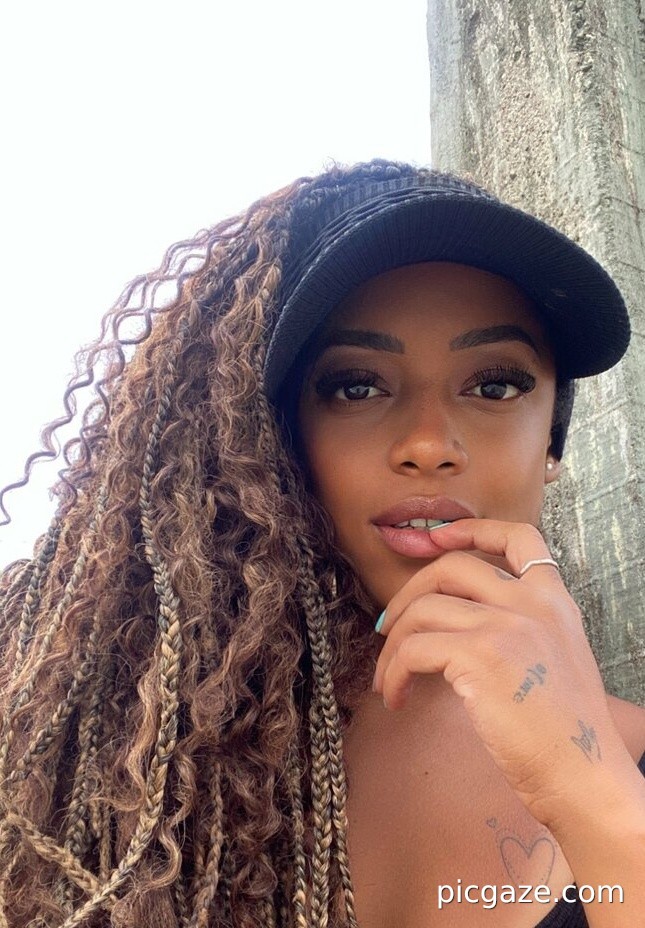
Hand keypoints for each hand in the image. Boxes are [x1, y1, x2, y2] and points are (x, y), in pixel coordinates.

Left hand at [372, 519, 627, 825]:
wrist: (584, 776)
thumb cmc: (565, 735)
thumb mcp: (556, 661)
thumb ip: (520, 630)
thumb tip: (459, 625)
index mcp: (555, 602)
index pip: (520, 537)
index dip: (472, 530)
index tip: (436, 537)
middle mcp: (532, 603)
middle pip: (451, 567)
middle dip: (408, 592)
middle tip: (388, 627)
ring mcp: (506, 625)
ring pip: (422, 609)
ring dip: (392, 646)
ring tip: (389, 680)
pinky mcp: (479, 654)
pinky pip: (413, 648)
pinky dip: (394, 672)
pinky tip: (397, 698)